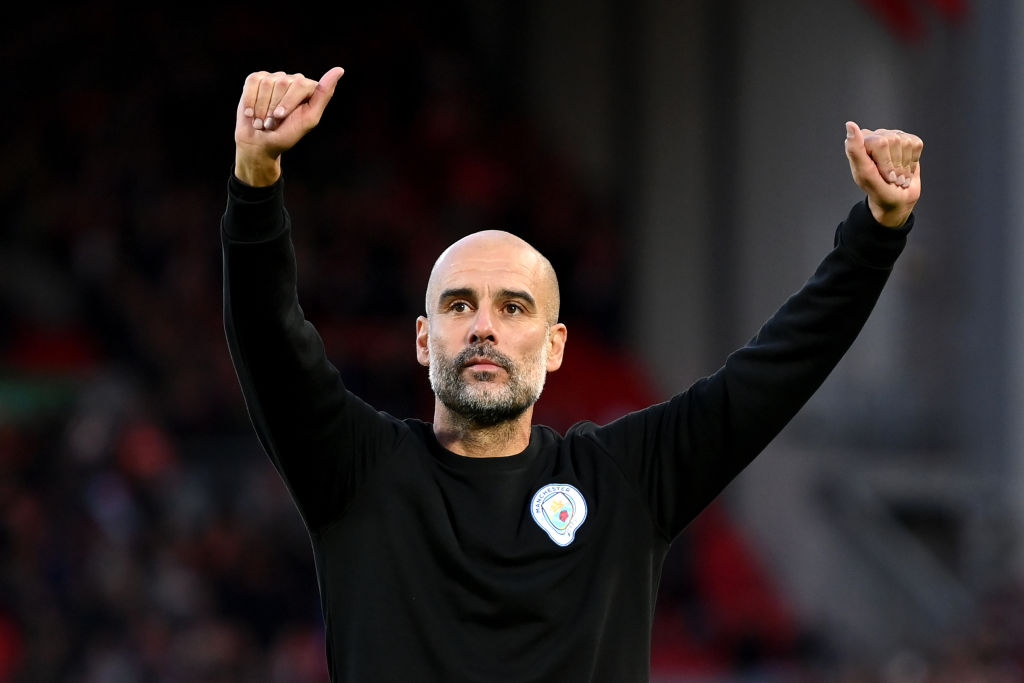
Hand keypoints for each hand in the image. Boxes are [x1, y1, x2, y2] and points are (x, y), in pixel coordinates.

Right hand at [234, 66, 344, 185]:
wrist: (261, 143)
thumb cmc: (287, 134)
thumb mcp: (309, 119)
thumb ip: (323, 95)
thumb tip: (339, 69)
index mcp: (309, 88)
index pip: (300, 85)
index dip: (287, 103)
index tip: (280, 117)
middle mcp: (293, 80)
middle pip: (282, 83)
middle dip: (274, 107)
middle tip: (271, 123)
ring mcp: (275, 78)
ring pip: (266, 83)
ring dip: (261, 107)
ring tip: (262, 121)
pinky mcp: (257, 79)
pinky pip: (253, 81)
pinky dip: (250, 100)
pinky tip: (250, 113)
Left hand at [844, 121, 922, 227]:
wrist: (897, 200)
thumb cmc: (878, 190)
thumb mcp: (864, 174)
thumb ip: (855, 150)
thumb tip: (850, 124)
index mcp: (862, 142)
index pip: (879, 143)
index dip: (884, 163)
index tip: (880, 176)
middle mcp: (877, 135)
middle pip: (894, 140)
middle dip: (895, 165)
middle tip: (891, 178)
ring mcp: (894, 136)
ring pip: (906, 142)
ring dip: (904, 166)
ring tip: (897, 176)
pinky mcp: (909, 140)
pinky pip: (916, 145)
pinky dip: (912, 162)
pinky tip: (905, 170)